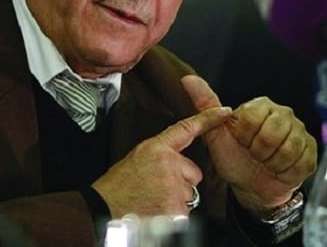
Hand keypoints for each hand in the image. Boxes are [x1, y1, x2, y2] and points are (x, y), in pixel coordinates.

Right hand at [92, 105, 231, 217]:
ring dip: (176, 200)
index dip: (208, 119)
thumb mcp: (136, 158)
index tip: (224, 112)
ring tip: (153, 202)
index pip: (187, 129)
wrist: (102, 210)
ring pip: (189, 194)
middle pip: (194, 173)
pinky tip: (155, 213)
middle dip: (181, 183)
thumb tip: (174, 161)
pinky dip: (173, 216)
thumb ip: (160, 155)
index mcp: (156, 148)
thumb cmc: (116, 188)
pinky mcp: (176, 208)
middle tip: (157, 189)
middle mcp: (168, 164)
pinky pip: (185, 211)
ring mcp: (173, 187)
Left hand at [181, 75, 316, 214]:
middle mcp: (283, 113)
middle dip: (259, 151)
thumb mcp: (216, 134)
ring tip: (267, 161)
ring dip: (272, 163)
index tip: (242, 142)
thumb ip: (205, 105)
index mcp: (260, 105)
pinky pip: (300, 162)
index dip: (244, 137)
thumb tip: (188, 79)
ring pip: (287, 149)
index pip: (252, 119)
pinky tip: (280, 169)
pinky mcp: (311, 151)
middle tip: (255, 154)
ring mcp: (300, 131)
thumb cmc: (235, 158)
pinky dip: (285, 172)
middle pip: (272, 133)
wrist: (252, 186)